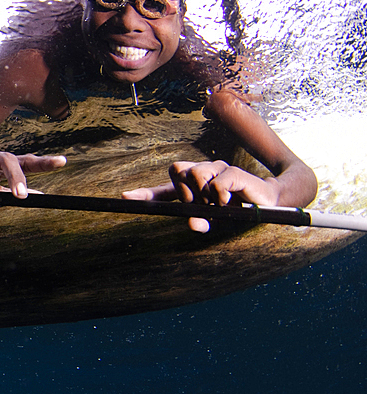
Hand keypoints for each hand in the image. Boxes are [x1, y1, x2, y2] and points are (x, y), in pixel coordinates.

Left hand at [122, 160, 280, 232]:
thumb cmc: (235, 211)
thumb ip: (197, 219)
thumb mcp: (212, 217)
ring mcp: (218, 169)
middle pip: (178, 170)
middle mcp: (202, 172)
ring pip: (196, 174)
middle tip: (202, 208)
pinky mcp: (235, 173)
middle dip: (185, 193)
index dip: (145, 194)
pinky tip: (230, 203)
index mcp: (192, 185)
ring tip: (219, 207)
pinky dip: (221, 196)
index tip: (125, 197)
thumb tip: (192, 224)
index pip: (163, 188)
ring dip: (204, 196)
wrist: (267, 204)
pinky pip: (218, 183)